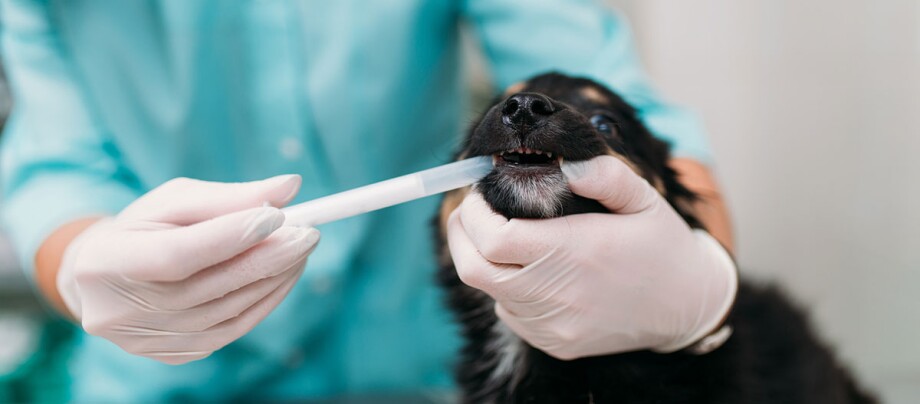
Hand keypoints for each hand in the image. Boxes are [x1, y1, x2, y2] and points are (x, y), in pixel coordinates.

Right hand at [57, 175, 318, 363]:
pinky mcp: (174, 355)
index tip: (278, 216)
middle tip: (309, 233)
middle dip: (268, 258)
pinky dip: (265, 301)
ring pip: (228, 312)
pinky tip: (284, 275)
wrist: (102, 279)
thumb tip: (290, 186)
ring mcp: (148, 340)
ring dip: (274, 279)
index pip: (177, 255)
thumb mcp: (175, 201)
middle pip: (209, 287)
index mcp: (107, 261)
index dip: (230, 237)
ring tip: (301, 248)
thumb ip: (231, 197)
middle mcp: (122, 311)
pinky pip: (232, 329)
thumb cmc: (144, 228)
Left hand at [447, 156, 736, 359]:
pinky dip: (506, 288)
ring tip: (501, 234)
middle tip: (470, 210)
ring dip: (484, 260)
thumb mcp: (644, 199)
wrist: (687, 306)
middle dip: (461, 235)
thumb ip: (605, 175)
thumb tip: (565, 163)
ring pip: (489, 292)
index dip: (473, 213)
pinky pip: (510, 313)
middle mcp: (558, 293)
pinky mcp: (555, 343)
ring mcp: (554, 324)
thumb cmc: (661, 246)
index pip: (494, 237)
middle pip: (474, 268)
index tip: (479, 192)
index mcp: (576, 251)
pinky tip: (530, 269)